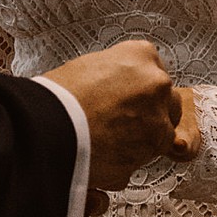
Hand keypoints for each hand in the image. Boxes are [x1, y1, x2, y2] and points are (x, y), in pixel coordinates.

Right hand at [45, 39, 193, 211]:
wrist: (49, 127)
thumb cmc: (59, 96)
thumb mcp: (88, 67)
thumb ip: (114, 76)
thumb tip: (116, 92)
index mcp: (141, 55)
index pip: (153, 70)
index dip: (139, 88)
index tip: (128, 96)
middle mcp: (157, 84)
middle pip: (166, 101)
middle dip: (150, 113)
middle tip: (122, 120)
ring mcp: (158, 119)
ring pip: (161, 132)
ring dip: (142, 139)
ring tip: (108, 141)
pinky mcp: (151, 151)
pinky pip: (145, 157)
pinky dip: (130, 160)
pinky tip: (106, 155)